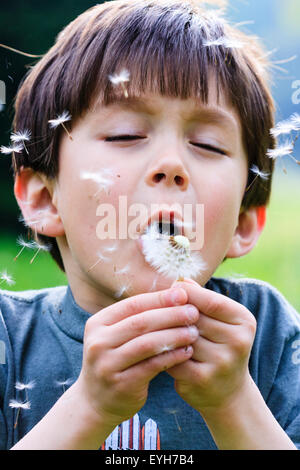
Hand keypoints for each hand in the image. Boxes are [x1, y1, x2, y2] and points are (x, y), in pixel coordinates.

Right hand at [74, 286, 199, 428]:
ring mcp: (107, 365)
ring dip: (174, 336)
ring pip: (147, 344)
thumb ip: (139, 317)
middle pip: (140, 323)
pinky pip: (152, 366)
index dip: (159, 298)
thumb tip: (175, 294)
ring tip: (193, 332)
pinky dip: (172, 357)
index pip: (133, 304)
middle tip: (193, 312)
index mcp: (97, 323)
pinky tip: (187, 351)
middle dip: (171, 315)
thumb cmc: (116, 360)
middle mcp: (98, 342)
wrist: (97, 402)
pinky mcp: (121, 384)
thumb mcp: (117, 336)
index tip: (183, 294)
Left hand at [167, 279, 256, 414]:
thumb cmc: (219, 346)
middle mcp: (237, 341)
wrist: (227, 392)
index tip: (171, 289)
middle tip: (157, 306)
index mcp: (244, 321)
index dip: (187, 293)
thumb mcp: (220, 320)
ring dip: (166, 331)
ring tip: (156, 326)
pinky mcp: (202, 378)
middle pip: (193, 318)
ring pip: (181, 336)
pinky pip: (173, 356)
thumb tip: (181, 281)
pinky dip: (163, 350)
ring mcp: (221, 362)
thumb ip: (202, 299)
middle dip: (173, 312)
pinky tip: (157, 347)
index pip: (211, 301)